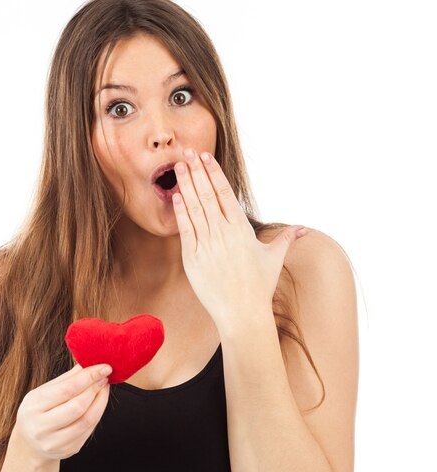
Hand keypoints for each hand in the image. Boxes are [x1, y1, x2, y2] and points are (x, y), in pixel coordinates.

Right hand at [14, 362, 111, 461]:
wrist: (29, 444)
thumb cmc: (38, 411)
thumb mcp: (45, 391)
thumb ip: (68, 378)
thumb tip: (90, 361)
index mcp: (33, 406)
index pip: (67, 390)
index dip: (89, 377)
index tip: (104, 367)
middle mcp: (41, 427)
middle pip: (78, 406)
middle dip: (95, 388)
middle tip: (105, 376)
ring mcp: (55, 442)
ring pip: (87, 420)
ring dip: (101, 401)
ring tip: (104, 388)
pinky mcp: (68, 450)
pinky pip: (89, 430)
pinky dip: (98, 413)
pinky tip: (99, 402)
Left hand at [171, 148, 308, 326]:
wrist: (242, 313)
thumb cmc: (259, 287)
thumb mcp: (274, 259)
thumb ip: (285, 239)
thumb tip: (302, 229)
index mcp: (242, 230)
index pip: (225, 194)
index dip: (214, 174)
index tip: (205, 157)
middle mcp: (224, 234)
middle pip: (207, 196)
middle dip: (196, 172)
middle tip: (187, 152)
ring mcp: (208, 245)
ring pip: (195, 209)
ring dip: (186, 185)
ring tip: (178, 167)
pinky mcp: (194, 259)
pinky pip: (186, 230)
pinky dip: (181, 212)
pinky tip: (176, 196)